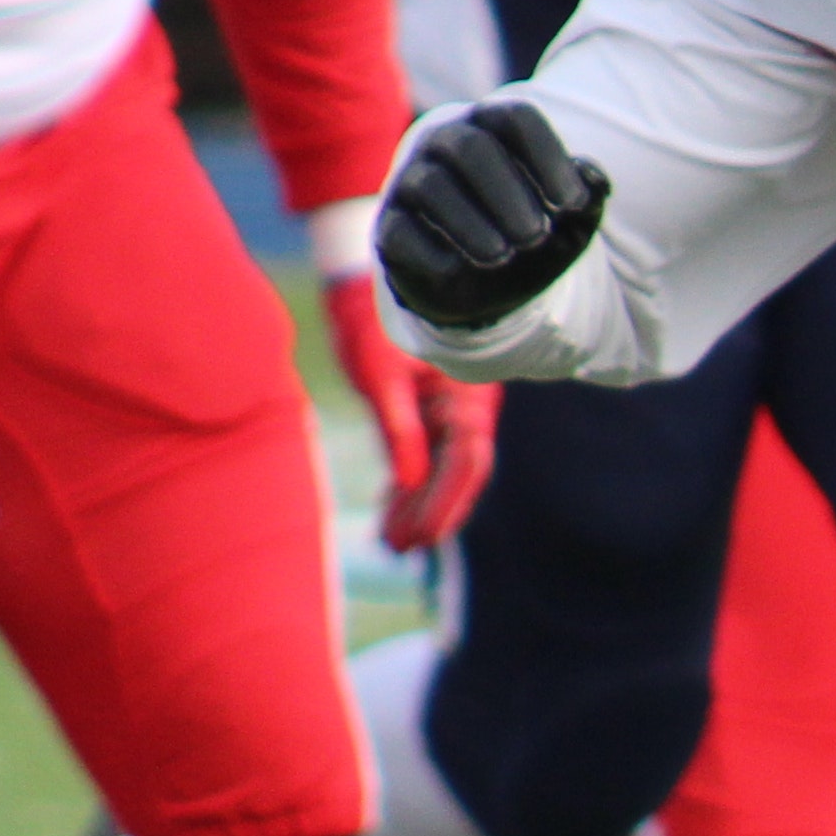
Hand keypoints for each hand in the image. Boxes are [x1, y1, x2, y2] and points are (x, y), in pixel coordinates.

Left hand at [326, 273, 495, 552]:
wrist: (367, 285)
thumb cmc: (376, 323)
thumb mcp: (381, 375)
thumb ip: (398, 429)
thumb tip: (408, 485)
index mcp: (465, 395)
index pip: (466, 461)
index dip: (446, 503)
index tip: (423, 538)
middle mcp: (467, 407)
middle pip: (460, 473)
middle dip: (433, 513)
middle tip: (400, 549)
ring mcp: (452, 411)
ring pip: (444, 469)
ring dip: (420, 505)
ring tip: (390, 541)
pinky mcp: (431, 411)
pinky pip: (428, 455)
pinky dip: (412, 484)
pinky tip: (392, 508)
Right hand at [377, 100, 610, 331]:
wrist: (487, 282)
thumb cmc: (532, 231)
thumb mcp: (571, 221)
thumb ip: (588, 196)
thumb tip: (593, 177)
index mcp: (495, 128)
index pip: (516, 118)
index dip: (547, 156)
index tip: (572, 204)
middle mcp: (447, 143)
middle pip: (471, 147)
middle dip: (508, 193)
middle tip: (535, 236)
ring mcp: (412, 181)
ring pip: (431, 185)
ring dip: (471, 224)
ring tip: (503, 255)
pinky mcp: (390, 226)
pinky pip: (400, 231)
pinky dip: (432, 253)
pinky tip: (458, 269)